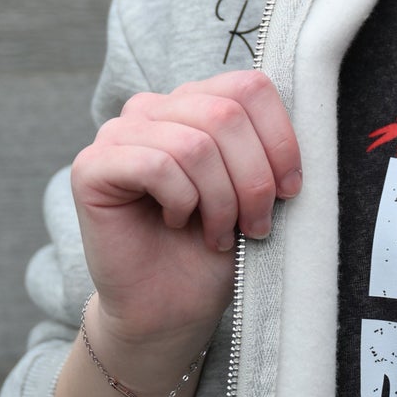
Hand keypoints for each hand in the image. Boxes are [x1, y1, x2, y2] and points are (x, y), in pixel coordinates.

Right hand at [70, 71, 302, 349]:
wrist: (172, 308)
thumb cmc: (216, 250)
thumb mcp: (258, 192)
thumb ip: (268, 149)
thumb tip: (305, 121)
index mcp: (196, 104)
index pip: (249, 87)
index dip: (280, 140)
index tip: (290, 191)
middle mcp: (154, 109)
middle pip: (225, 115)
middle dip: (253, 179)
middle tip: (254, 224)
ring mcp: (118, 133)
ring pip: (194, 145)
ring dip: (220, 200)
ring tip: (220, 232)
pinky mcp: (91, 167)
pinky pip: (155, 165)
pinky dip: (181, 202)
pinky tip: (177, 223)